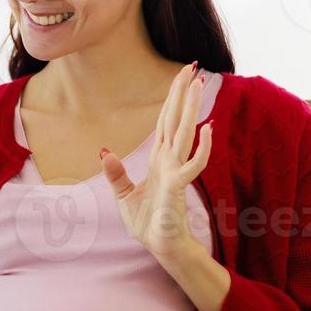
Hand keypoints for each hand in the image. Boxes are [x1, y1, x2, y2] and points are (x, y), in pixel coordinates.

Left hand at [100, 61, 213, 260]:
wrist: (159, 245)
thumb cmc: (147, 222)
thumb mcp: (123, 195)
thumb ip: (116, 174)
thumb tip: (104, 151)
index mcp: (159, 158)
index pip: (166, 121)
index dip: (172, 98)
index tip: (182, 75)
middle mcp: (170, 160)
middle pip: (176, 119)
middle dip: (183, 93)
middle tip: (193, 65)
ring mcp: (175, 171)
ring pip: (184, 133)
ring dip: (192, 109)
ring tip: (199, 84)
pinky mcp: (177, 187)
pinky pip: (192, 165)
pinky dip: (201, 148)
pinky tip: (207, 130)